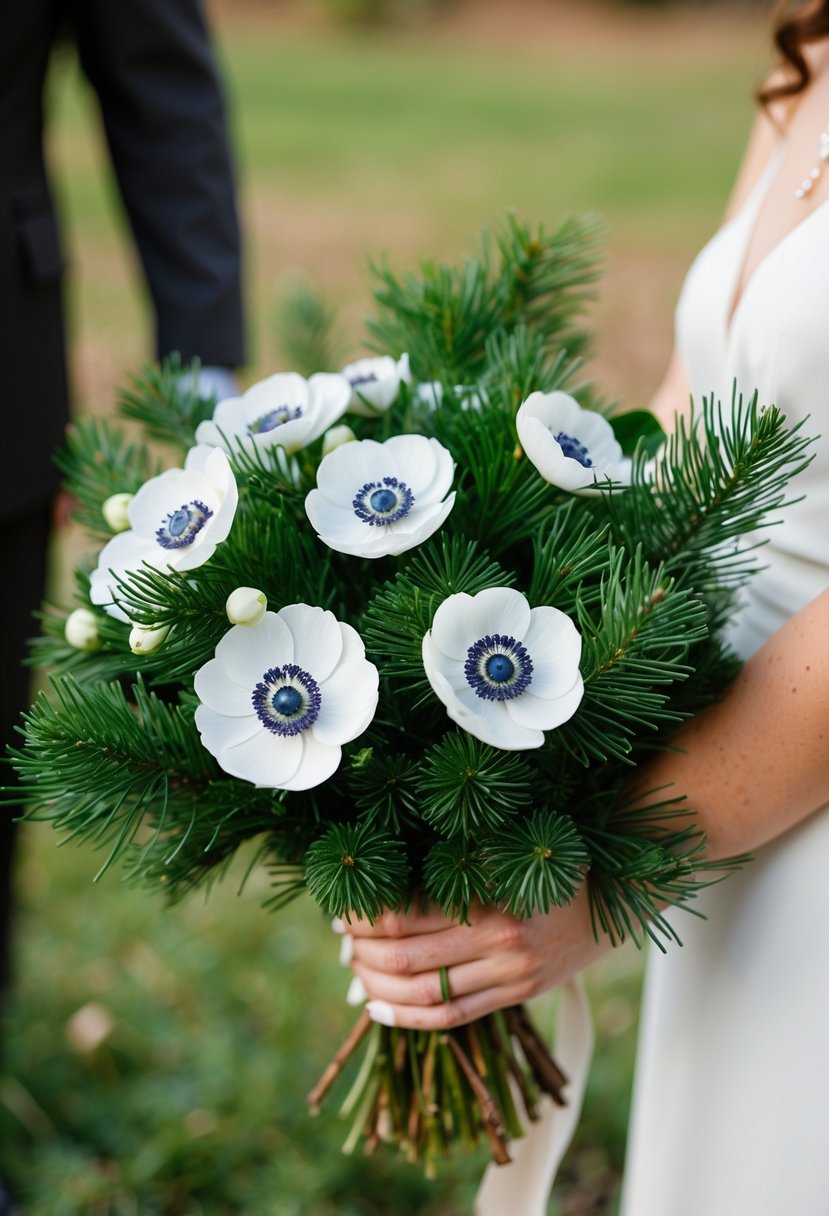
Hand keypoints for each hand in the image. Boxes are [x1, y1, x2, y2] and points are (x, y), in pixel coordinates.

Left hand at [344, 888, 609, 1029]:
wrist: (617, 894)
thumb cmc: (550, 862)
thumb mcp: (503, 850)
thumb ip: (452, 865)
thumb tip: (384, 884)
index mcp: (488, 895)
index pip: (405, 914)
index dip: (364, 916)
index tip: (342, 911)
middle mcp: (498, 940)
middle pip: (406, 957)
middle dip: (362, 952)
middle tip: (342, 941)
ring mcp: (510, 973)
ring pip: (424, 993)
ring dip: (377, 985)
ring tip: (355, 971)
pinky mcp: (519, 995)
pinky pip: (453, 1016)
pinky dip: (408, 1018)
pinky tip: (378, 1008)